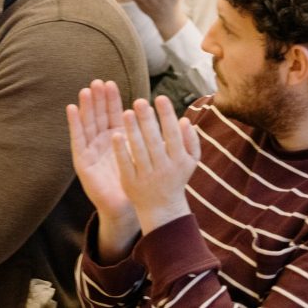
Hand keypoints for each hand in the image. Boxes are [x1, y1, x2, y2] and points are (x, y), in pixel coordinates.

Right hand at [67, 79, 138, 262]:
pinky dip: (74, 123)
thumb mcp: (144, 153)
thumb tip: (167, 117)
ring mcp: (91, 150)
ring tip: (85, 91)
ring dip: (86, 107)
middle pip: (98, 115)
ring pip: (87, 124)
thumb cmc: (136, 180)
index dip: (111, 99)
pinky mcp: (82, 161)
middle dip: (98, 99)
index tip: (110, 83)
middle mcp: (102, 141)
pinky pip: (77, 139)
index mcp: (117, 137)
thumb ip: (149, 136)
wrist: (125, 207)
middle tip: (98, 82)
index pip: (112, 114)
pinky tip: (72, 108)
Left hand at [114, 95, 200, 234]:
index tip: (161, 97)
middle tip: (139, 101)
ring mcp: (147, 176)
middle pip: (154, 141)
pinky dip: (121, 151)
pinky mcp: (131, 183)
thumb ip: (191, 140)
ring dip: (133, 131)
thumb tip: (184, 120)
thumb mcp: (191, 161)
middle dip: (147, 120)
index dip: (167, 116)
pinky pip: (126, 165)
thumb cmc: (177, 177)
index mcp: (180, 160)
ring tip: (126, 112)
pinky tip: (115, 135)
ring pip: (139, 151)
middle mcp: (164, 168)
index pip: (173, 134)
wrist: (163, 209)